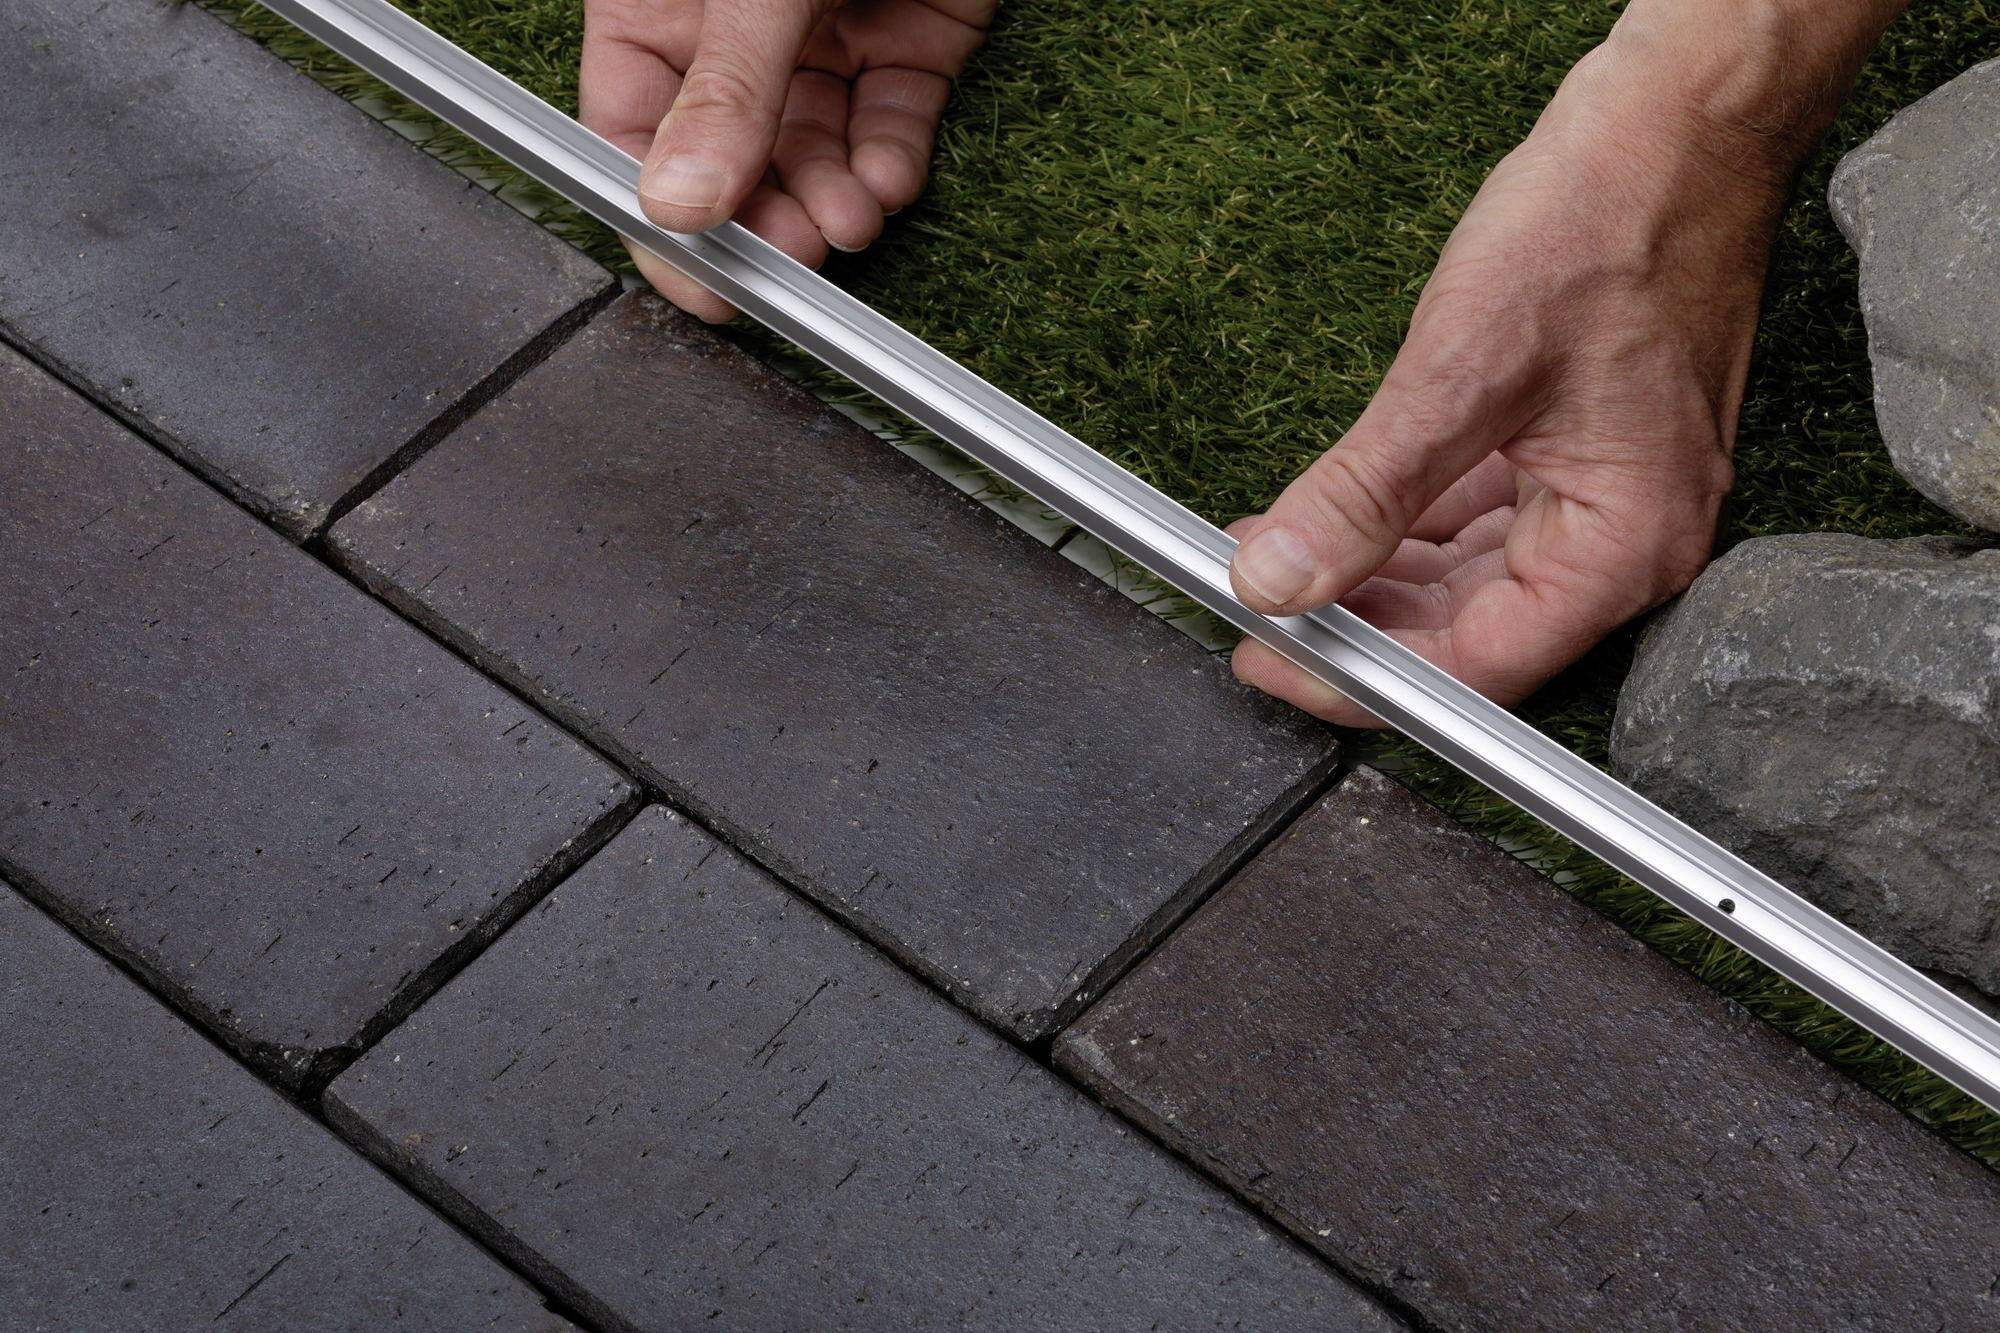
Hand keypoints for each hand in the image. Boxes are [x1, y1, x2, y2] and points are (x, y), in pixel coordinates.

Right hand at [581, 0, 992, 319]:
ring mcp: (821, 37)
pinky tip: (889, 182)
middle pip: (732, 160)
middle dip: (764, 218)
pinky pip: (887, 125)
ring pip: (813, 155)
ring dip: (830, 202)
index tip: (698, 281)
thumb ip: (726, 89)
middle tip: (791, 258)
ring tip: (848, 220)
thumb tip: (678, 199)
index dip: (661, 216)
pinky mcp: (906, 42)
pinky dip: (890, 164)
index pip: (634, 129)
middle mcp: (735, 29)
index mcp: (660, 2)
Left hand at [1226, 28, 1832, 726]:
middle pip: (1470, 632)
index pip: (1477, 666)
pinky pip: (1477, 521)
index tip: (1272, 661)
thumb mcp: (1459, 371)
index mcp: (1624, 543)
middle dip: (1356, 624)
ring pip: (1465, 579)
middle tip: (1256, 609)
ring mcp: (1603, 497)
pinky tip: (1330, 513)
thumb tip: (1281, 577)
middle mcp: (1626, 539)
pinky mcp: (1577, 457)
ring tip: (1275, 555)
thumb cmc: (1609, 223)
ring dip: (1368, 574)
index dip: (1364, 680)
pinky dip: (1402, 524)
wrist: (1677, 124)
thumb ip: (1365, 492)